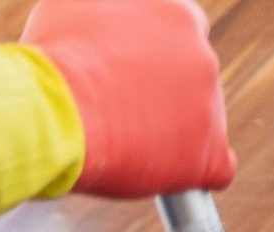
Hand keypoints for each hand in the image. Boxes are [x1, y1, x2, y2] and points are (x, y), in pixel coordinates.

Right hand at [22, 0, 235, 197]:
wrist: (54, 110)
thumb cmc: (57, 56)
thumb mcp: (79, 4)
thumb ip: (110, 8)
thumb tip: (107, 17)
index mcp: (179, 14)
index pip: (181, 35)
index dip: (155, 56)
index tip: (135, 73)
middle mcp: (204, 56)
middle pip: (194, 79)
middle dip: (165, 93)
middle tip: (126, 109)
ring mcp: (212, 108)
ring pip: (204, 123)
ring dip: (176, 131)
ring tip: (130, 140)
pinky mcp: (212, 156)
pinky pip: (218, 169)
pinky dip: (194, 173)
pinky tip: (168, 173)